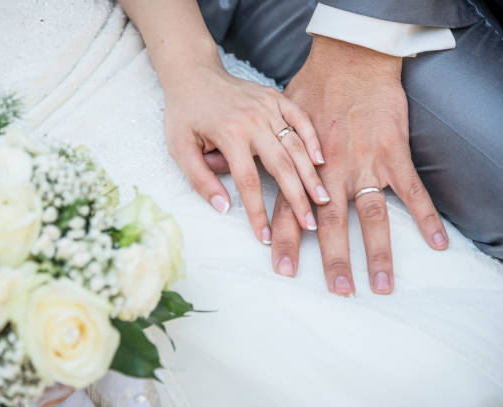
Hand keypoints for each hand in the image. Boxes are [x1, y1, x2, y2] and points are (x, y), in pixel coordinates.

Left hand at [164, 61, 329, 243]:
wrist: (193, 74)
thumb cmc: (184, 114)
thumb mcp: (180, 148)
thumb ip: (200, 178)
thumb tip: (223, 208)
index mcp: (229, 134)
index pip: (248, 182)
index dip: (258, 212)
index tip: (266, 236)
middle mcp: (252, 120)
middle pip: (281, 165)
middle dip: (296, 198)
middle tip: (309, 223)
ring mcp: (267, 106)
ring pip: (295, 145)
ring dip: (310, 174)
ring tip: (322, 198)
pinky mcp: (275, 97)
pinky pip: (300, 118)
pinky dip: (312, 138)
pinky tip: (321, 160)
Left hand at [271, 36, 448, 294]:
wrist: (349, 62)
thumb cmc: (309, 91)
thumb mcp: (269, 120)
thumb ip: (255, 151)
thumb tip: (218, 169)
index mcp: (299, 164)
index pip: (288, 210)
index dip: (285, 241)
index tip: (282, 271)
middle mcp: (331, 170)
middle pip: (330, 222)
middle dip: (333, 259)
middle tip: (338, 291)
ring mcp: (364, 163)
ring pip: (371, 214)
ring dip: (377, 250)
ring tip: (380, 284)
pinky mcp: (392, 153)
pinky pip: (412, 190)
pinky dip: (426, 216)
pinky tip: (437, 242)